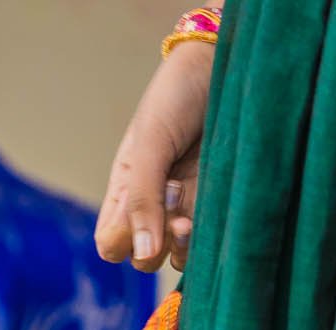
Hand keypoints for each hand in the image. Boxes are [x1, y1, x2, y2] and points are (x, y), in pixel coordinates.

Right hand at [96, 43, 214, 271]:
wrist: (223, 67)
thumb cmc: (175, 100)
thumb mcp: (149, 146)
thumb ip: (142, 199)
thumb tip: (144, 253)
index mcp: (125, 191)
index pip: (111, 242)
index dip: (123, 241)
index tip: (142, 213)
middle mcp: (154, 204)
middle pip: (142, 256)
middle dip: (156, 246)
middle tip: (177, 213)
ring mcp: (188, 206)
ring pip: (177, 255)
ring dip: (183, 247)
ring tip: (192, 218)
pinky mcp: (220, 202)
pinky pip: (211, 239)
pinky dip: (211, 237)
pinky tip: (215, 210)